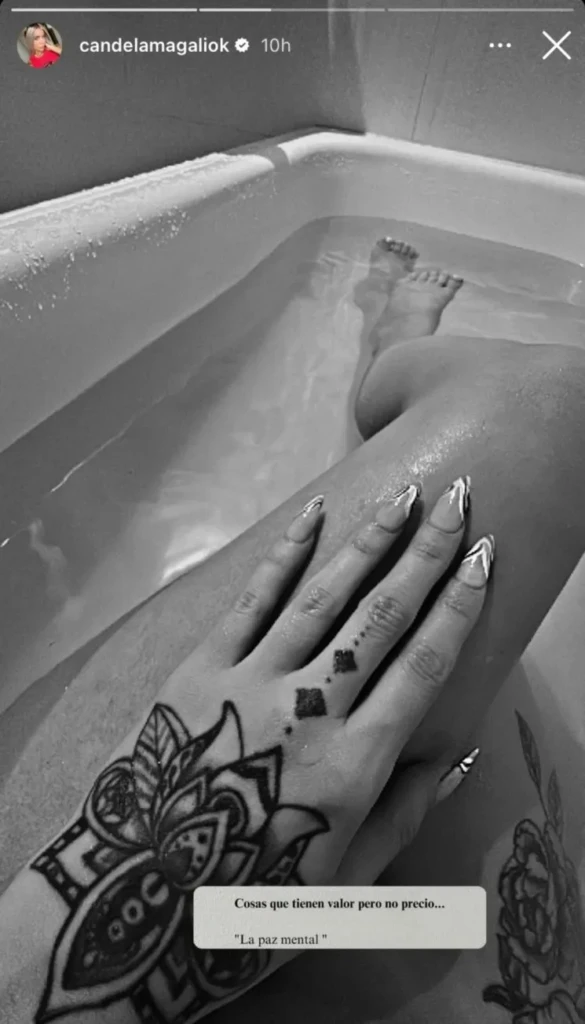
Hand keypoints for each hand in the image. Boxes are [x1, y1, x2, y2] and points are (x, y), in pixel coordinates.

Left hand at [32, 478, 493, 1021]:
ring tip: (402, 497)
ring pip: (322, 598)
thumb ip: (403, 815)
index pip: (422, 668)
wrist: (133, 902)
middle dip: (425, 555)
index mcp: (353, 766)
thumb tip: (458, 756)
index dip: (458, 608)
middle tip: (457, 500)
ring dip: (367, 541)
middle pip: (380, 618)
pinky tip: (314, 513)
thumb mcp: (343, 882)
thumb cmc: (248, 905)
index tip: (484, 558)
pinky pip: (251, 600)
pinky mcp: (199, 669)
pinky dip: (285, 554)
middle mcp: (309, 712)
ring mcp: (250, 683)